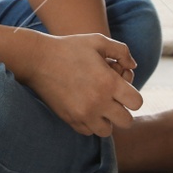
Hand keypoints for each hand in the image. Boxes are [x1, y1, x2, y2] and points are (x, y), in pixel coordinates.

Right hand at [24, 32, 141, 136]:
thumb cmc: (68, 47)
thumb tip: (133, 66)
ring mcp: (83, 112)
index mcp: (109, 82)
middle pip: (126, 121)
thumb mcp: (97, 41)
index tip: (121, 90)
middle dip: (121, 110)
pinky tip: (84, 109)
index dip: (132, 96)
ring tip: (97, 106)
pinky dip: (89, 123)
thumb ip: (121, 51)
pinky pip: (88, 132)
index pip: (136, 103)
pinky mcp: (70, 118)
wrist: (36, 59)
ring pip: (107, 130)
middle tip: (110, 100)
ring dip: (105, 120)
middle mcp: (98, 101)